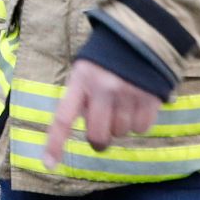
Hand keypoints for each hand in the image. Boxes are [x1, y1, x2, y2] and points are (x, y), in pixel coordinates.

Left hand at [46, 58, 162, 165]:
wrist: (141, 35)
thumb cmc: (106, 57)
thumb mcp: (84, 70)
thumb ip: (81, 96)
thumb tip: (85, 125)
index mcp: (80, 81)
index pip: (63, 118)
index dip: (55, 143)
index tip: (48, 164)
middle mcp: (103, 89)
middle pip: (97, 134)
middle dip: (98, 141)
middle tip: (101, 137)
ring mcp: (128, 94)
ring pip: (121, 133)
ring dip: (120, 127)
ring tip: (122, 105)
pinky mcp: (150, 98)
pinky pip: (142, 128)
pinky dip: (139, 123)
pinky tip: (137, 105)